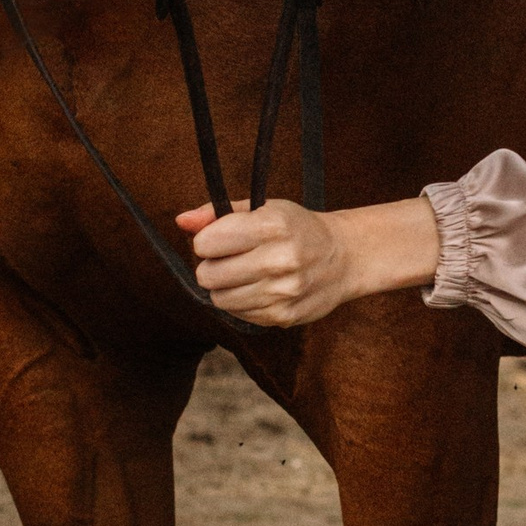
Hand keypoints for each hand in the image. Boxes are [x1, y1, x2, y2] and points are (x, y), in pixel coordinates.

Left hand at [175, 194, 438, 327]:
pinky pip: (238, 314)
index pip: (207, 243)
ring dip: (224, 287)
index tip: (220, 238)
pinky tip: (258, 288)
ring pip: (220, 299)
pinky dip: (241, 302)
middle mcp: (280, 260)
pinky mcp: (284, 316)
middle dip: (212, 266)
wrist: (343, 258)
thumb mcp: (263, 209)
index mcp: (273, 226)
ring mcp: (283, 292)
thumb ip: (218, 213)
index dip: (207, 240)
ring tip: (245, 274)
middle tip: (231, 259)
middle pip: (208, 275)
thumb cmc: (297, 228)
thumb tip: (181, 220)